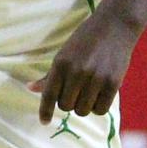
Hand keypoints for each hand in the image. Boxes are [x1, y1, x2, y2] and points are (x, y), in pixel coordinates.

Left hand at [34, 4, 141, 122]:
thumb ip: (50, 75)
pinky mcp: (113, 82)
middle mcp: (77, 72)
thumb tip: (30, 88)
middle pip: (65, 106)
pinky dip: (98, 107)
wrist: (116, 25)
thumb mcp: (64, 53)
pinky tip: (99, 96)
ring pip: (82, 110)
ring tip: (88, 92)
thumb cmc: (86, 39)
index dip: (44, 111)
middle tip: (75, 92)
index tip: (44, 122)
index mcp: (61, 64)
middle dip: (68, 103)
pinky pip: (100, 109)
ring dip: (83, 106)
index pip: (49, 95)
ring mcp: (96, 78)